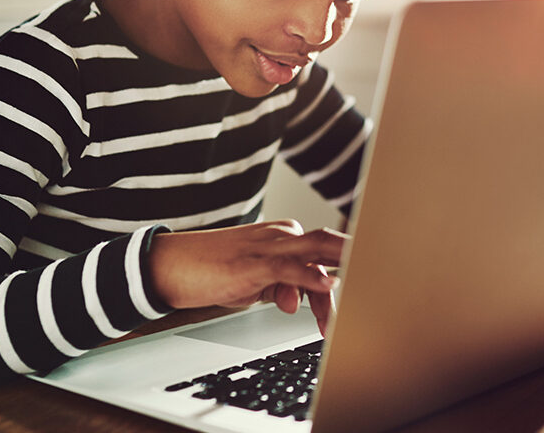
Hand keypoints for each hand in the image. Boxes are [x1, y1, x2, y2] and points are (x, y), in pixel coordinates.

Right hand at [148, 220, 348, 334]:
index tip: (366, 283)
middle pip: (329, 249)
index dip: (348, 266)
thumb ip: (281, 286)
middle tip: (372, 289)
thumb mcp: (254, 281)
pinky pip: (289, 267)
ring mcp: (269, 246)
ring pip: (316, 256)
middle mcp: (282, 234)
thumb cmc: (211, 270)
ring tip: (349, 308)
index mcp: (285, 235)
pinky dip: (312, 275)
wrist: (171, 265)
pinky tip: (329, 284)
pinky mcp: (254, 262)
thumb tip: (296, 302)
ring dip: (335, 286)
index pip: (326, 252)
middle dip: (354, 266)